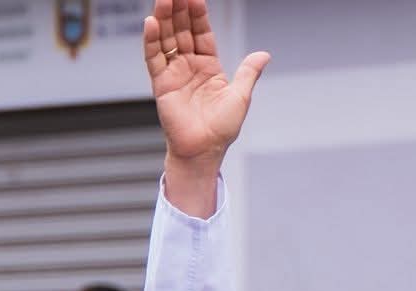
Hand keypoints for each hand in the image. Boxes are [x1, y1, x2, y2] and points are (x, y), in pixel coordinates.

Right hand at [146, 0, 268, 170]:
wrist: (203, 151)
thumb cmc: (221, 129)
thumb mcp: (240, 97)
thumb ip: (248, 72)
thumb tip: (264, 54)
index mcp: (209, 66)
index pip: (201, 33)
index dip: (198, 14)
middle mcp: (189, 66)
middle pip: (182, 31)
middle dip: (179, 10)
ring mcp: (174, 73)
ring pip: (167, 40)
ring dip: (164, 19)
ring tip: (163, 0)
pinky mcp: (161, 84)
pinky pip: (154, 58)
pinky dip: (151, 41)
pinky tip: (151, 23)